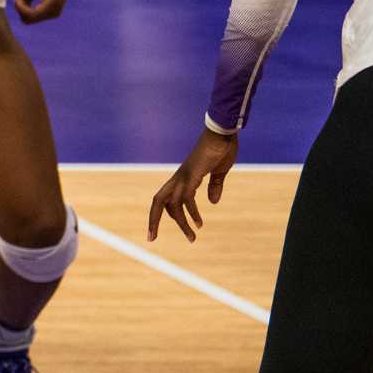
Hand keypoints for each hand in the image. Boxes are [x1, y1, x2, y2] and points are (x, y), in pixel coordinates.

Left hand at [13, 0, 78, 24]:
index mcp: (55, 5)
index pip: (33, 15)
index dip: (21, 8)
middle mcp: (53, 12)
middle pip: (28, 19)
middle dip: (21, 6)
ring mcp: (50, 12)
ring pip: (27, 17)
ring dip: (22, 3)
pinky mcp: (46, 9)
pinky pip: (29, 12)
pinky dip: (25, 3)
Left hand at [150, 126, 238, 242]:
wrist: (222, 133)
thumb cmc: (221, 149)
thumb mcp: (218, 172)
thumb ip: (214, 186)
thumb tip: (213, 201)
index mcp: (182, 178)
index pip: (166, 200)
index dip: (164, 215)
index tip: (162, 229)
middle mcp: (178, 179)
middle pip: (158, 202)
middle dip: (153, 221)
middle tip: (151, 239)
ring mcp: (183, 177)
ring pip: (172, 204)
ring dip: (180, 223)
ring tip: (192, 238)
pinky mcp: (191, 175)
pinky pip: (186, 198)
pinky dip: (190, 212)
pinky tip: (199, 223)